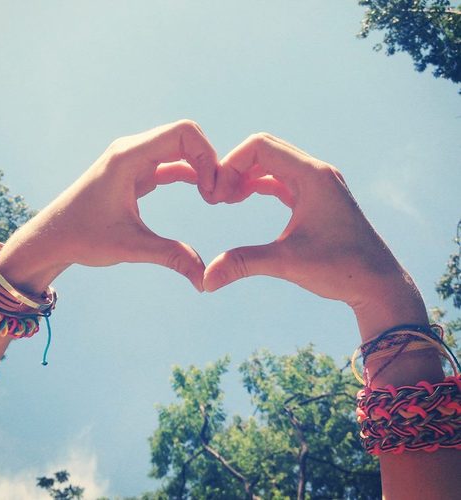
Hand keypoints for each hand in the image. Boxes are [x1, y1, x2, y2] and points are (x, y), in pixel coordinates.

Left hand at [0, 120, 217, 292]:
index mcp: (128, 157)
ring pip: (180, 149)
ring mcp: (133, 159)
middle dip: (208, 162)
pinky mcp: (135, 171)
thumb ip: (171, 257)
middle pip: (185, 137)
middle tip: (217, 196)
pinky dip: (190, 173)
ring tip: (212, 196)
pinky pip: (171, 163)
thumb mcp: (130, 247)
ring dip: (201, 167)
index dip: (207, 157)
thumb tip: (205, 281)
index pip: (182, 133)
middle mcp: (131, 150)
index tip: (211, 191)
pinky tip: (202, 192)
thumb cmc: (82, 237)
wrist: (52, 238)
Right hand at [204, 133, 421, 324]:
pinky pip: (283, 179)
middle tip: (218, 196)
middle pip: (265, 149)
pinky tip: (244, 197)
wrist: (378, 283)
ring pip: (273, 164)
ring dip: (247, 175)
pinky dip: (260, 184)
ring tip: (227, 198)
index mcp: (312, 176)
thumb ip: (244, 263)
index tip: (217, 194)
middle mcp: (317, 172)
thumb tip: (206, 280)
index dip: (231, 164)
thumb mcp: (287, 263)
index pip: (260, 146)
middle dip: (236, 168)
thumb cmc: (342, 269)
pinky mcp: (317, 197)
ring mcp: (318, 183)